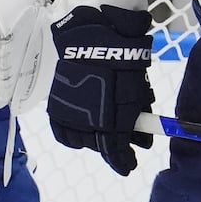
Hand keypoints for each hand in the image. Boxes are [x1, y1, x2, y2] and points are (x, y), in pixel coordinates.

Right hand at [47, 5, 155, 174]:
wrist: (95, 34)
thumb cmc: (123, 59)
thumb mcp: (137, 88)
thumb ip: (139, 113)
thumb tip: (142, 136)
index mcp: (112, 116)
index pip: (115, 150)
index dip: (122, 161)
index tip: (128, 167)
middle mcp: (88, 119)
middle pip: (98, 146)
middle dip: (112, 149)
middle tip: (123, 149)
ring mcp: (70, 111)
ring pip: (80, 140)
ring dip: (93, 142)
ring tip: (102, 136)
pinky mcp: (58, 103)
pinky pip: (62, 129)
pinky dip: (71, 134)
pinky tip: (80, 132)